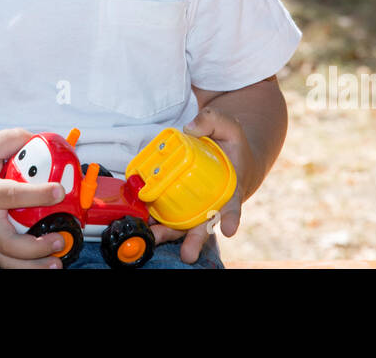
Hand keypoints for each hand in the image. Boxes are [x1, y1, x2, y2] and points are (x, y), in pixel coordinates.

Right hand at [0, 128, 70, 268]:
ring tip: (56, 264)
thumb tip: (42, 141)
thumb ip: (13, 139)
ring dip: (32, 266)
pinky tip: (44, 265)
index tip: (60, 191)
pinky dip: (24, 267)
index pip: (12, 194)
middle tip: (60, 239)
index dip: (38, 193)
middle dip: (36, 247)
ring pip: (6, 261)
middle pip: (8, 242)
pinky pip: (4, 262)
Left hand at [148, 107, 256, 263]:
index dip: (231, 217)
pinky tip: (142, 223)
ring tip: (153, 239)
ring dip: (168, 235)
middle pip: (205, 225)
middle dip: (195, 240)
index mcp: (231, 187)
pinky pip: (169, 215)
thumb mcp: (228, 126)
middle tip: (188, 254)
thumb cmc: (229, 144)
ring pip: (183, 225)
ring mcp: (196, 207)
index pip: (232, 205)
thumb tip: (191, 128)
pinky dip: (156, 221)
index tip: (229, 229)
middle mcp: (213, 203)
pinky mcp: (180, 205)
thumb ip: (213, 121)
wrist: (227, 155)